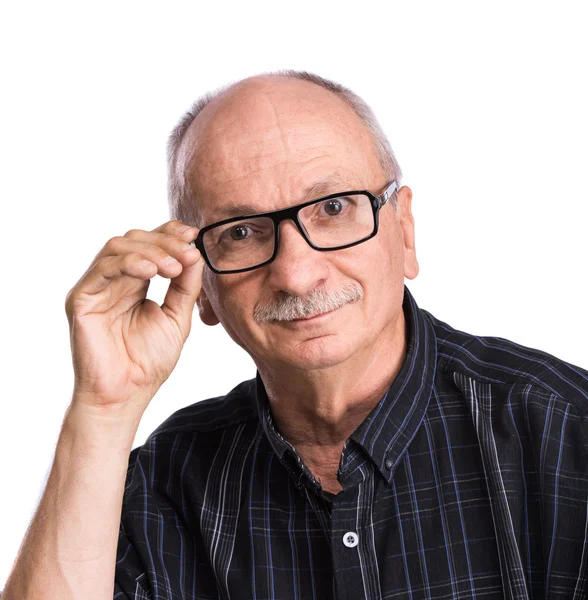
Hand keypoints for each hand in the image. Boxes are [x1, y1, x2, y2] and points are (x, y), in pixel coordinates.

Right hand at [64, 220, 203, 414]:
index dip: (170, 234)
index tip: (194, 235)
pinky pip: (102, 268)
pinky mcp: (81, 298)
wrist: (127, 394)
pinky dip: (129, 263)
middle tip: (188, 253)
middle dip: (165, 242)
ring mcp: (96, 287)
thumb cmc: (149, 362)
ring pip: (118, 247)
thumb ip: (185, 287)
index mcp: (135, 284)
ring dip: (150, 251)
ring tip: (173, 267)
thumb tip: (195, 254)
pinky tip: (152, 271)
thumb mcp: (176, 318)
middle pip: (135, 240)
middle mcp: (114, 281)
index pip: (150, 245)